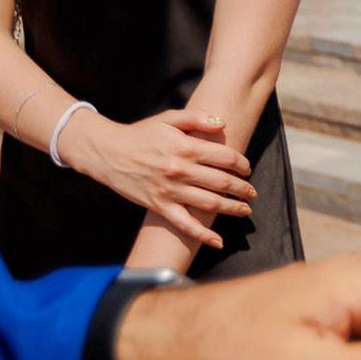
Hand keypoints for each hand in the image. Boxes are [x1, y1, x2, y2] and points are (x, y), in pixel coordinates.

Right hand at [65, 106, 255, 250]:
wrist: (108, 153)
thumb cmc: (140, 134)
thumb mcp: (168, 118)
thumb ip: (196, 118)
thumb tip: (222, 123)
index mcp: (185, 147)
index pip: (225, 158)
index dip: (241, 164)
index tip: (247, 169)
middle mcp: (180, 170)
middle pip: (222, 182)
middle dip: (242, 189)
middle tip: (252, 193)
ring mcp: (170, 191)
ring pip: (209, 204)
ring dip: (232, 208)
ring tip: (245, 210)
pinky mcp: (159, 206)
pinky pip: (185, 225)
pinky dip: (202, 235)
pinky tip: (218, 241)